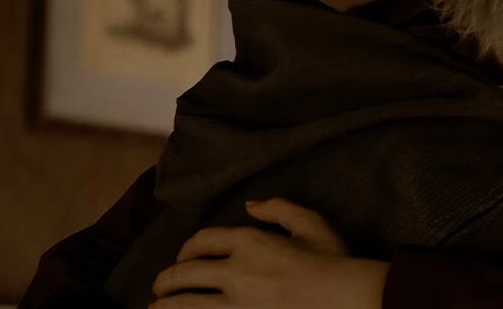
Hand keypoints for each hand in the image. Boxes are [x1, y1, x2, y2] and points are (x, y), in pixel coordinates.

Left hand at [150, 198, 389, 308]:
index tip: (183, 257)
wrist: (347, 298)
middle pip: (185, 273)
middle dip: (167, 279)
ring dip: (165, 306)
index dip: (188, 248)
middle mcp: (236, 271)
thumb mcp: (311, 223)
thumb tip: (251, 204)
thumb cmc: (333, 261)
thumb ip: (279, 208)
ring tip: (156, 308)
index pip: (203, 241)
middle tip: (160, 286)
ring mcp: (236, 303)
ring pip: (185, 304)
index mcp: (250, 241)